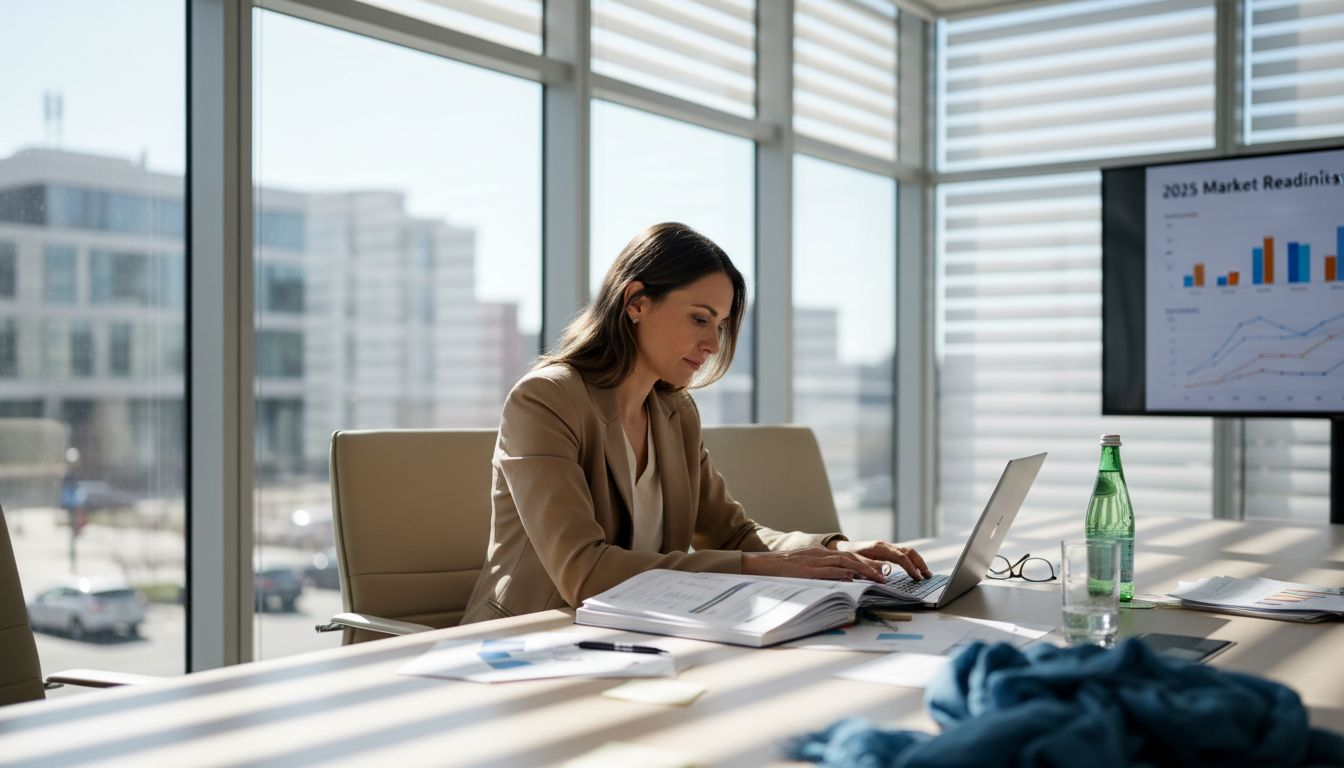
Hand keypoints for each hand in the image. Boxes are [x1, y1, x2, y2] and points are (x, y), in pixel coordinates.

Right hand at [741, 545, 886, 582]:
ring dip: (863, 571)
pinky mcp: (807, 571)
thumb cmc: (779, 569)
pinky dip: (842, 574)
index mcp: (818, 553)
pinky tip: (854, 579)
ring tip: (877, 578)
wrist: (760, 564)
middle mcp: (819, 554)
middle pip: (850, 558)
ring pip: (844, 564)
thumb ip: (821, 571)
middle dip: (870, 566)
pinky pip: (828, 572)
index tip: (879, 570)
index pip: (846, 557)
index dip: (864, 563)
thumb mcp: (803, 566)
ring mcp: (813, 562)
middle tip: (885, 574)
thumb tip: (843, 579)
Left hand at [827, 539, 931, 579]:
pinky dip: (913, 561)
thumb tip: (886, 574)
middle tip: (927, 576)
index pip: (900, 557)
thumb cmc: (848, 556)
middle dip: (920, 563)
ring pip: (909, 552)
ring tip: (926, 574)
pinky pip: (904, 554)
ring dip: (919, 562)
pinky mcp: (888, 551)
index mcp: (879, 547)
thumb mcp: (857, 562)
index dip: (910, 567)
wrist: (842, 548)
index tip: (918, 577)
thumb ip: (871, 567)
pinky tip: (917, 570)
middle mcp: (886, 545)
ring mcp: (888, 547)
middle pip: (909, 551)